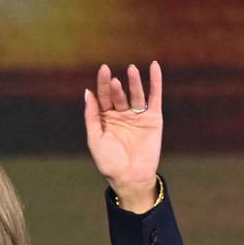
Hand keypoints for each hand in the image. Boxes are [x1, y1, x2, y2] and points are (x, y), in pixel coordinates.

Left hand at [83, 61, 162, 211]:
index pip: (103, 97)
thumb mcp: (95, 138)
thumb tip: (87, 92)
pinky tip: (154, 67)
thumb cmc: (109, 161)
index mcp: (105, 119)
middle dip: (115, 86)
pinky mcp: (153, 119)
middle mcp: (121, 115)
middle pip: (118, 95)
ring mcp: (137, 116)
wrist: (129, 177)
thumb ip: (91, 116)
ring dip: (134, 82)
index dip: (103, 84)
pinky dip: (156, 82)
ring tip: (131, 69)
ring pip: (136, 94)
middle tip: (112, 77)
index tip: (103, 70)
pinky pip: (155, 97)